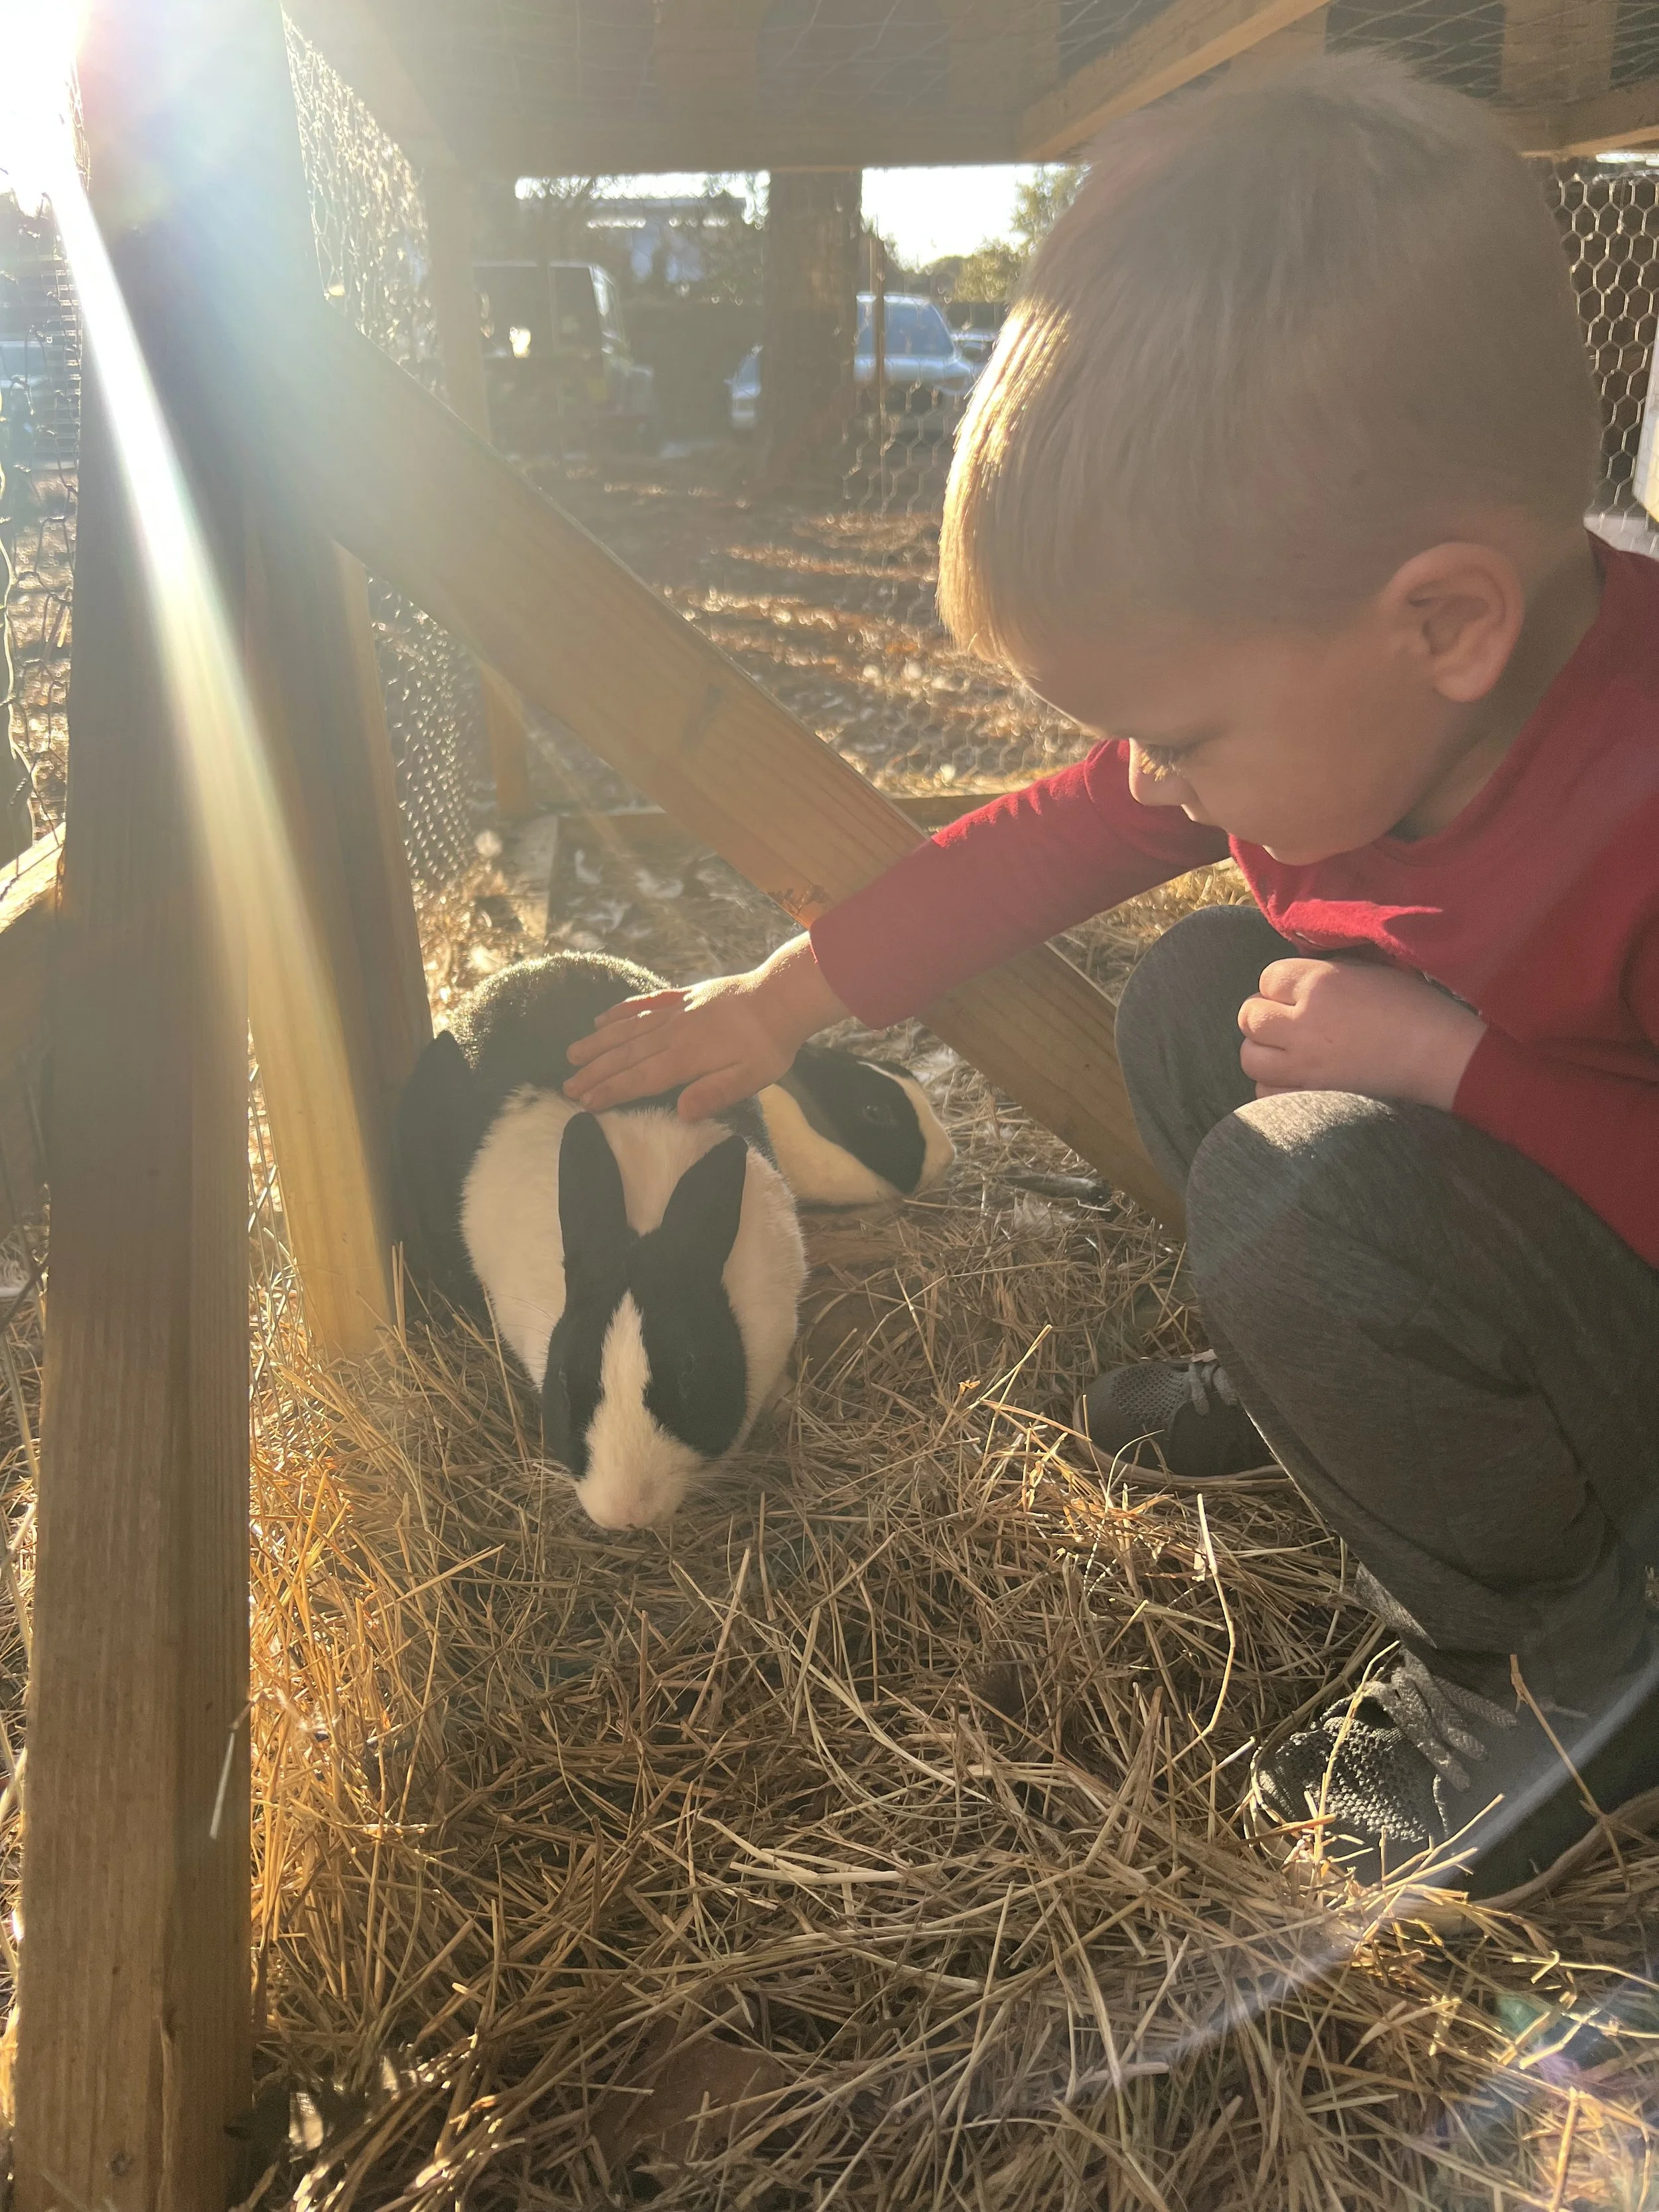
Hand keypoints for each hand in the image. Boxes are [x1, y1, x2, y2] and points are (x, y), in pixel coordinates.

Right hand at [564, 934, 847, 1119]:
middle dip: (595, 1072)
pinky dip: (622, 1011)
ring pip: (628, 1029)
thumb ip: (715, 1094)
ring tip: (573, 1053)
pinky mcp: (684, 997)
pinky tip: (604, 1017)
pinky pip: (645, 1004)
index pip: (640, 1079)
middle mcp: (673, 1033)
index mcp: (686, 1058)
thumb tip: (681, 1113)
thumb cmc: (769, 1044)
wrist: (782, 996)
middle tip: (567, 1086)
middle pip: (626, 1055)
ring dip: (599, 1042)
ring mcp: (676, 1012)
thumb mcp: (750, 1078)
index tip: (585, 1102)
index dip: (611, 1091)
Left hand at [1238, 958, 1485, 1110]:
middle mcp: (1304, 1021)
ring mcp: (1304, 1063)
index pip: (1268, 978)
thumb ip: (1327, 972)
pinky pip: (1265, 1092)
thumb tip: (1294, 981)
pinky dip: (1275, 1085)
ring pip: (1250, 1056)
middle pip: (1250, 1016)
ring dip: (1265, 1052)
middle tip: (1288, 1023)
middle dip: (1264, 1016)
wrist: (1443, 1057)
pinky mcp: (1312, 1095)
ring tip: (1289, 1052)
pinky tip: (1296, 1079)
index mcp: (1320, 982)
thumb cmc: (1416, 1008)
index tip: (1299, 995)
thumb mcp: (1372, 971)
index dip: (1281, 987)